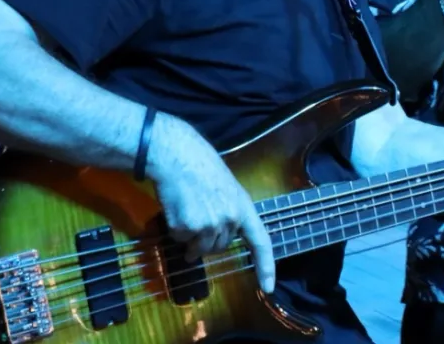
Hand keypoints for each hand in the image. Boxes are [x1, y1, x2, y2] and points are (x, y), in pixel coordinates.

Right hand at [148, 114, 275, 292]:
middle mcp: (230, 219)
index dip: (266, 266)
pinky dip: (175, 230)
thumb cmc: (201, 168)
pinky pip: (180, 241)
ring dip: (189, 236)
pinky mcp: (188, 227)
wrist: (177, 155)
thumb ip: (230, 214)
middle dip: (207, 238)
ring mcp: (209, 225)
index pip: (261, 242)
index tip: (268, 287)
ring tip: (186, 209)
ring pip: (198, 248)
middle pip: (219, 247)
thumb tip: (221, 240)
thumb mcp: (227, 189)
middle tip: (197, 212)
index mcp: (244, 208)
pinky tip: (176, 208)